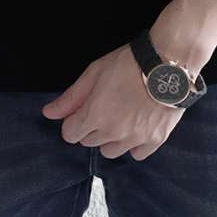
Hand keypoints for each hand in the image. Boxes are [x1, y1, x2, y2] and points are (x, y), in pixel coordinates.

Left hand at [41, 43, 185, 160]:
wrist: (168, 63)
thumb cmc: (129, 63)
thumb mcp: (94, 73)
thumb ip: (71, 97)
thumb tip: (48, 113)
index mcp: (94, 116)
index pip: (70, 134)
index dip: (73, 121)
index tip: (82, 110)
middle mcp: (113, 133)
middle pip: (89, 142)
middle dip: (91, 127)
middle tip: (104, 106)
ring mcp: (134, 140)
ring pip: (111, 151)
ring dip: (110, 138)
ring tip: (120, 116)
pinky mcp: (155, 141)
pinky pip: (136, 154)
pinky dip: (133, 144)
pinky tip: (137, 125)